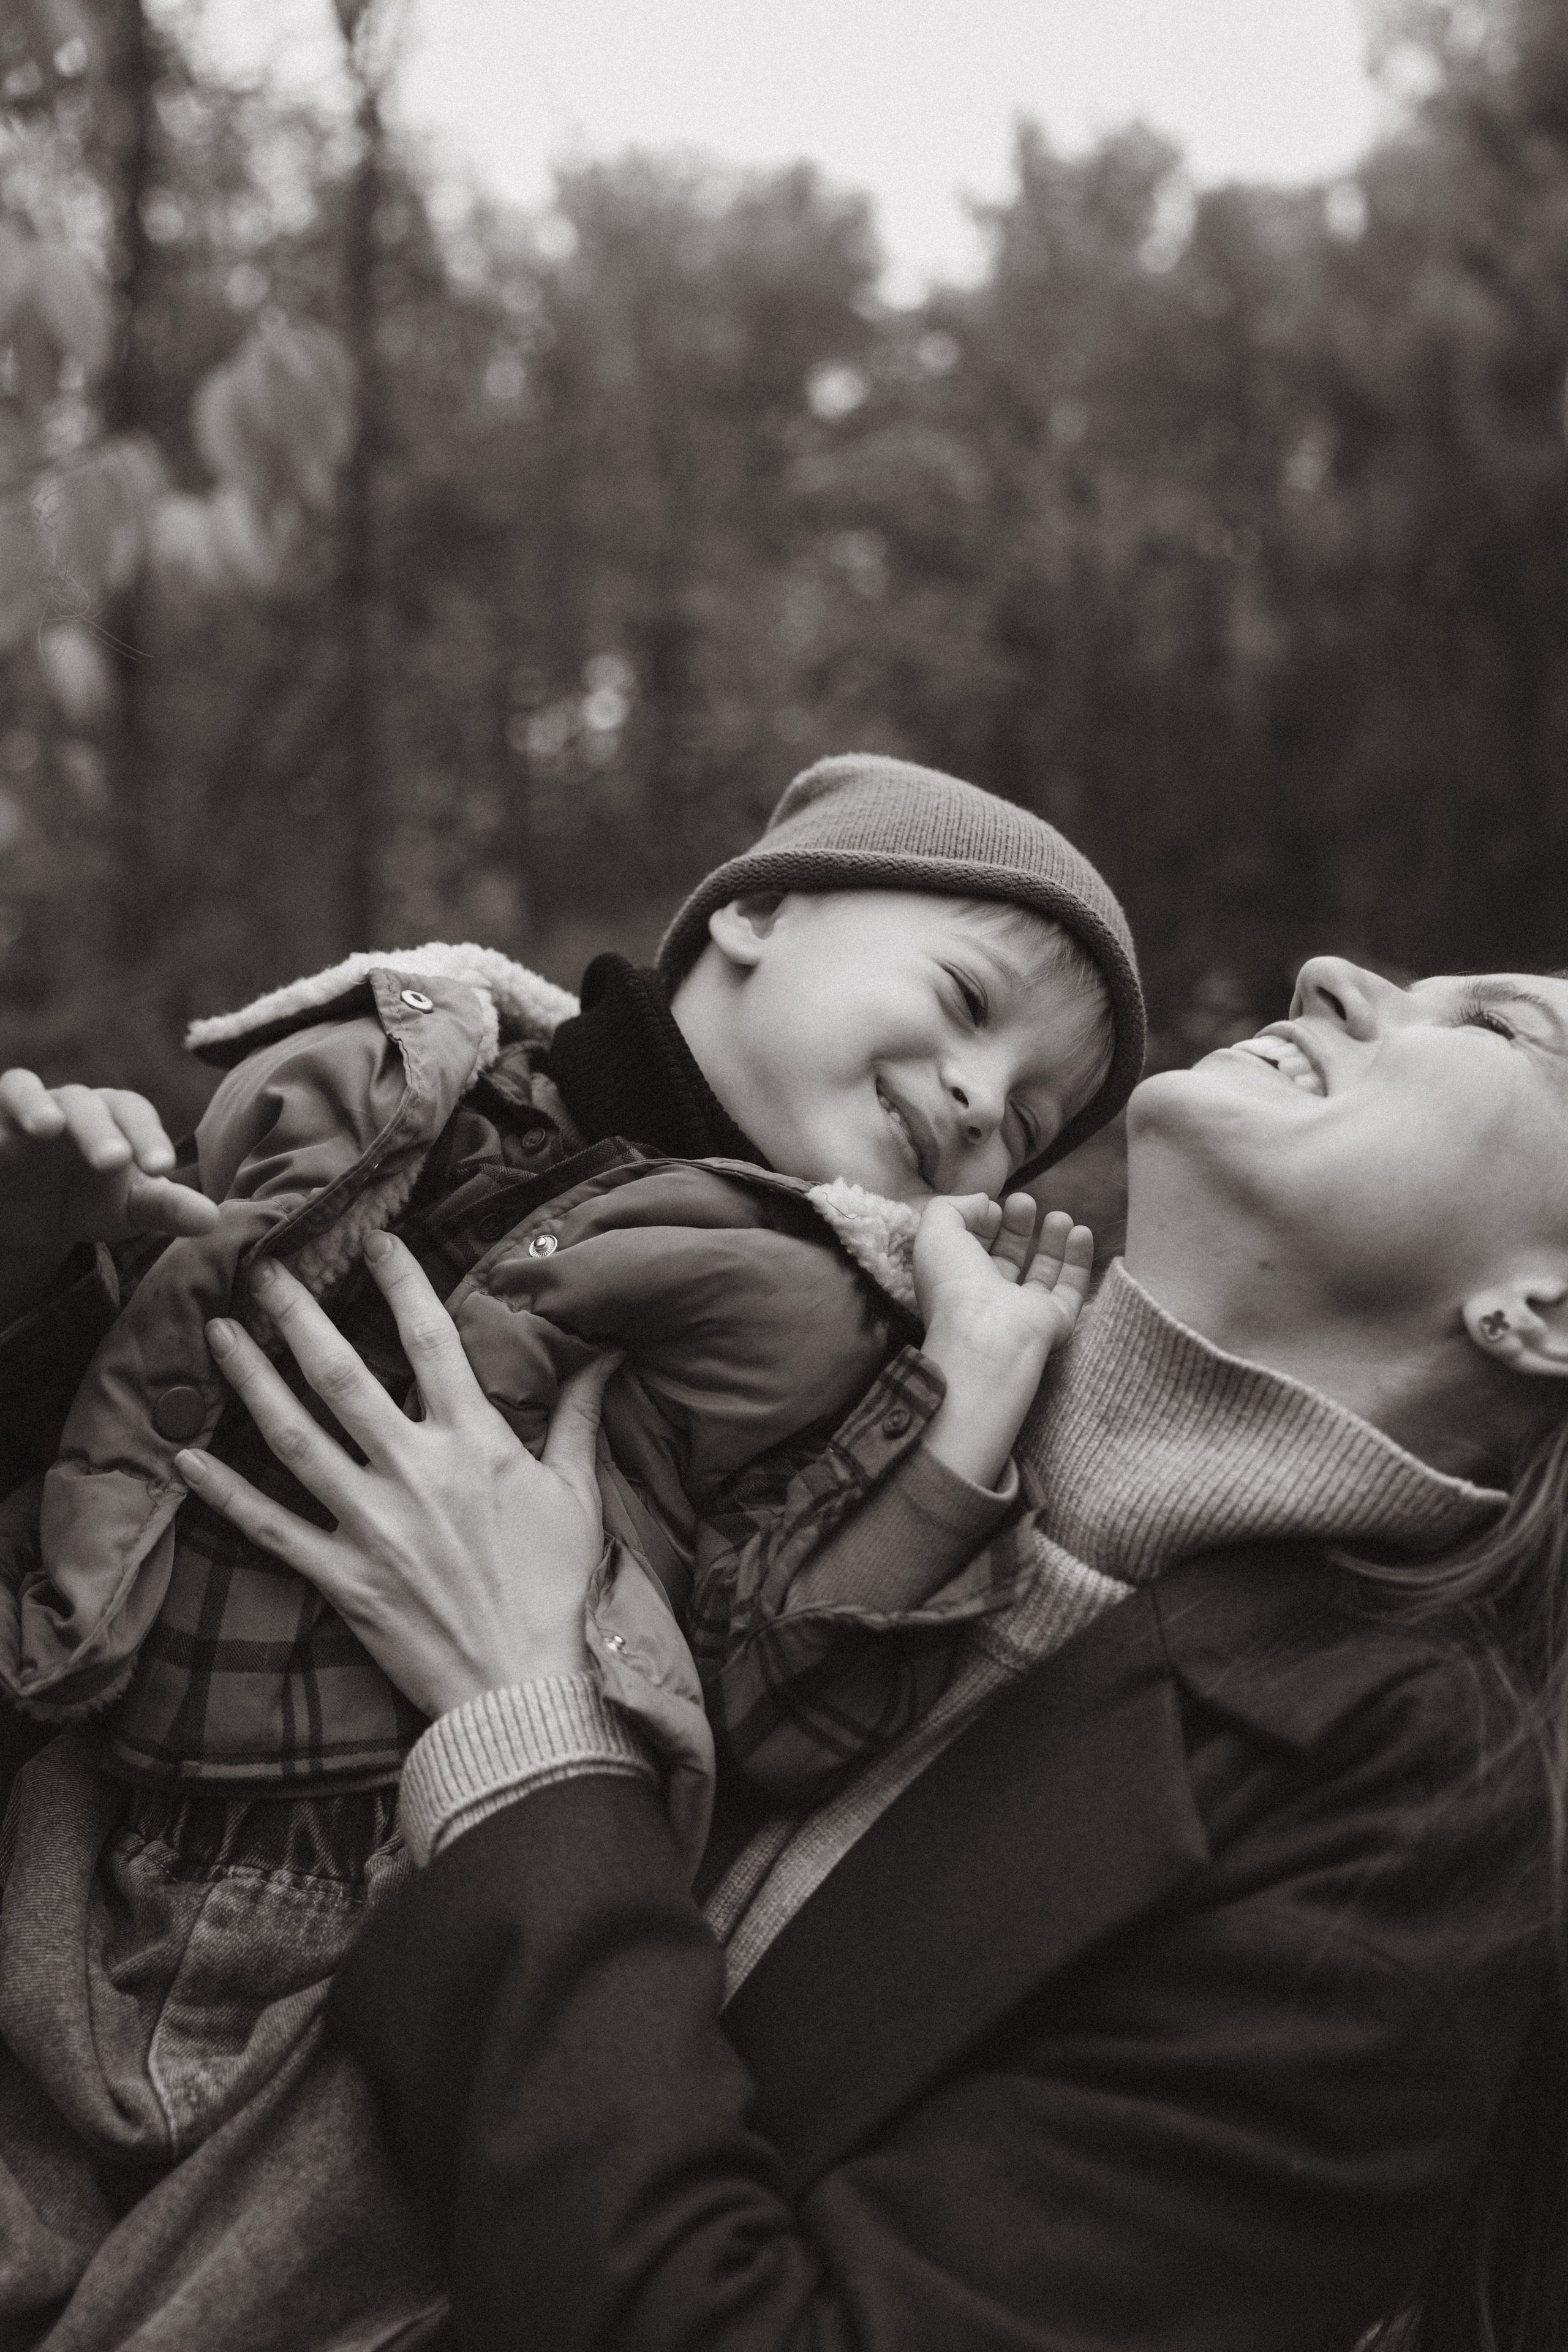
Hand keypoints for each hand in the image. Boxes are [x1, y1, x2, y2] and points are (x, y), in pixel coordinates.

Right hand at [0, 1068, 218, 1321]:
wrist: (33, 1215)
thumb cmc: (92, 1200)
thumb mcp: (129, 1210)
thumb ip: (167, 1209)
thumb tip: (212, 1220)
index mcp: (112, 1114)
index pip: (133, 1113)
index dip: (147, 1136)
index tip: (161, 1169)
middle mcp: (65, 1103)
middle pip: (83, 1103)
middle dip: (98, 1130)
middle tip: (114, 1161)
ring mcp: (18, 1111)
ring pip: (22, 1089)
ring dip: (34, 1104)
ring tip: (46, 1127)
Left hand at [173, 1232, 617, 1718]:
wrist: (522, 1687)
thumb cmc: (556, 1590)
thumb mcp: (577, 1494)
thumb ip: (580, 1417)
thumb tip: (610, 1353)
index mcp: (473, 1443)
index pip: (430, 1340)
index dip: (401, 1282)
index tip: (375, 1241)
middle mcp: (414, 1471)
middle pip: (340, 1374)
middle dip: (298, 1314)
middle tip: (264, 1269)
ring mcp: (370, 1524)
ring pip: (293, 1436)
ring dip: (250, 1380)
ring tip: (217, 1333)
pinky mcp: (341, 1577)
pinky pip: (269, 1528)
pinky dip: (225, 1493)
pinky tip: (188, 1456)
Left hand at [914, 1194, 1093, 1489]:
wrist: (985, 1335)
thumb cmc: (954, 1283)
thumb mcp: (936, 1232)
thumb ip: (952, 1207)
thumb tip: (983, 1202)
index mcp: (957, 1280)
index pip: (974, 1249)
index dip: (983, 1223)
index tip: (994, 1205)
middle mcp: (989, 1297)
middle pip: (1009, 1257)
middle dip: (1018, 1227)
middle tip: (1026, 1202)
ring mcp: (1023, 1311)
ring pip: (1042, 1272)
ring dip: (1052, 1240)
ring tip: (1059, 1216)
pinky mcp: (1055, 1320)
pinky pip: (1071, 1288)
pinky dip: (1078, 1259)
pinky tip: (1081, 1232)